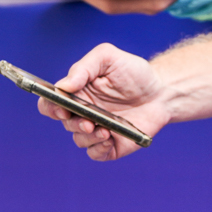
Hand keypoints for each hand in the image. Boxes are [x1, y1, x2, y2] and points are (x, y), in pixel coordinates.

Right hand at [37, 44, 169, 159]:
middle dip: (73, 123)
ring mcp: (96, 129)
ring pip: (79, 139)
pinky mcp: (110, 145)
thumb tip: (63, 86)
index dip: (49, 106)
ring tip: (105, 129)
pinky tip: (110, 138)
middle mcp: (82, 112)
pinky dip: (98, 148)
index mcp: (76, 92)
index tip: (61, 106)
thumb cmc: (133, 72)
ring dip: (88, 137)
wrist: (162, 92)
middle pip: (64, 122)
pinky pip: (95, 153)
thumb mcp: (108, 58)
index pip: (50, 102)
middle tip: (88, 121)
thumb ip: (83, 68)